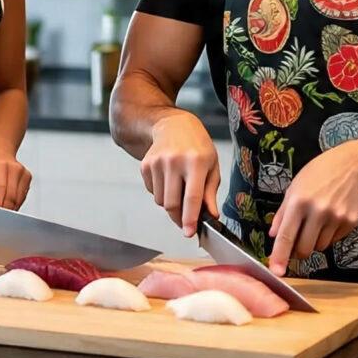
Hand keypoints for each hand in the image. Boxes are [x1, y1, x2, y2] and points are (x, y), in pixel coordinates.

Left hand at [0, 137, 31, 210]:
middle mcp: (14, 168)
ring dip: (7, 208)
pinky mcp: (28, 177)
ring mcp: (23, 172)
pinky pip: (22, 197)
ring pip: (17, 200)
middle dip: (1, 210)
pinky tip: (5, 199)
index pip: (0, 189)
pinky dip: (13, 203)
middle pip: (11, 197)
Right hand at [140, 111, 220, 236]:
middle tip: (185, 222)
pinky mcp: (145, 164)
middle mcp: (174, 161)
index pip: (192, 197)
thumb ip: (210, 192)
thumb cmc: (197, 147)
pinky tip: (168, 179)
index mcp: (195, 161)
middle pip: (172, 203)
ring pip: (160, 200)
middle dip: (178, 218)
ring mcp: (157, 162)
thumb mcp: (212, 166)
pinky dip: (160, 192)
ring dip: (170, 203)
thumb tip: (211, 216)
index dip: (190, 218)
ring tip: (179, 188)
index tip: (189, 233)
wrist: (173, 125)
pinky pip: (151, 192)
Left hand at [267, 138, 357, 275]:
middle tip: (297, 242)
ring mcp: (336, 218)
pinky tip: (329, 219)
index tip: (275, 271)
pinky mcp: (350, 223)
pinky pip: (334, 240)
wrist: (353, 166)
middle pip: (304, 249)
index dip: (280, 256)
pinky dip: (328, 235)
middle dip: (298, 252)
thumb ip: (282, 213)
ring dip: (314, 242)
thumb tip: (273, 235)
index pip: (286, 235)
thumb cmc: (319, 173)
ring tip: (316, 222)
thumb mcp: (294, 187)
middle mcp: (318, 211)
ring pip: (320, 247)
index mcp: (299, 201)